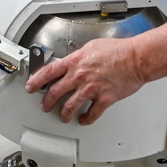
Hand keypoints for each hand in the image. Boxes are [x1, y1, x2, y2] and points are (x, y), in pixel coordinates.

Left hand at [25, 38, 144, 124]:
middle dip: (47, 102)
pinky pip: (91, 114)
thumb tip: (72, 61)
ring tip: (62, 117)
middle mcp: (80, 76)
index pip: (48, 72)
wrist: (136, 58)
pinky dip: (86, 119)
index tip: (31, 86)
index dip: (36, 81)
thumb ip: (79, 56)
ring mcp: (91, 89)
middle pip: (55, 92)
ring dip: (64, 114)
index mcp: (75, 61)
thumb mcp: (91, 47)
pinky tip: (84, 119)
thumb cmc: (118, 50)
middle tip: (44, 106)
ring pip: (70, 106)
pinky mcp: (104, 99)